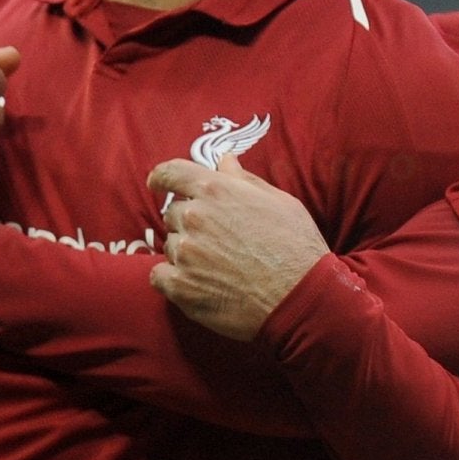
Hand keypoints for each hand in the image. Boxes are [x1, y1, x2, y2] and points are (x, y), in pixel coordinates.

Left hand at [145, 152, 328, 340]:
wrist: (301, 298)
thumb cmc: (296, 247)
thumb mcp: (278, 201)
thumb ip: (244, 180)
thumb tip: (225, 161)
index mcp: (216, 190)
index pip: (171, 173)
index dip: (161, 178)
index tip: (157, 184)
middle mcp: (195, 217)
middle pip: (174, 213)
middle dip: (189, 224)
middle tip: (217, 242)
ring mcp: (185, 252)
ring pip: (171, 245)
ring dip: (186, 253)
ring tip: (218, 267)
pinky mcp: (181, 286)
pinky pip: (159, 276)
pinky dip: (172, 279)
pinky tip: (197, 285)